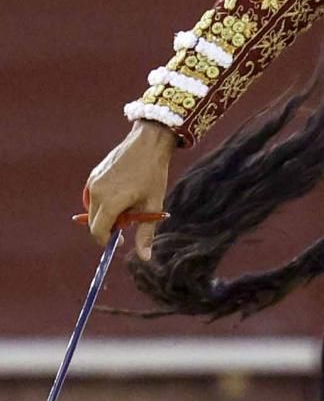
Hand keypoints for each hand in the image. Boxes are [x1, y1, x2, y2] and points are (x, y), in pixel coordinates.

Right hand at [84, 121, 175, 255]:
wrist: (148, 143)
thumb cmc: (153, 174)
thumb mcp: (153, 204)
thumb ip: (146, 233)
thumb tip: (144, 258)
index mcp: (110, 202)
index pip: (98, 232)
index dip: (107, 241)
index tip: (120, 240)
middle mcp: (96, 193)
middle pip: (94, 222)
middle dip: (109, 226)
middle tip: (130, 218)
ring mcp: (92, 183)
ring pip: (94, 210)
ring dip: (107, 213)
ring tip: (129, 201)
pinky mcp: (93, 176)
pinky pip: (94, 197)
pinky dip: (105, 201)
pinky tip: (123, 191)